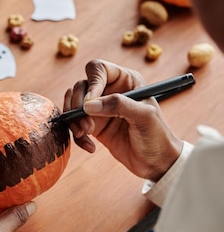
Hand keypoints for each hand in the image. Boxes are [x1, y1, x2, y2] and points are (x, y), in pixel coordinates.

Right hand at [64, 59, 183, 180]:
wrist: (155, 162)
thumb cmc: (157, 136)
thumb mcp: (144, 117)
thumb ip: (118, 105)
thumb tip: (89, 104)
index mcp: (126, 80)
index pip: (99, 69)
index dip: (91, 83)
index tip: (89, 104)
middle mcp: (111, 91)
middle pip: (81, 86)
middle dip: (78, 106)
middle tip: (87, 126)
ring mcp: (101, 109)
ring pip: (74, 105)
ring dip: (74, 121)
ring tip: (85, 135)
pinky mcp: (94, 126)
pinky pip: (75, 125)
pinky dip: (77, 136)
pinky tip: (90, 147)